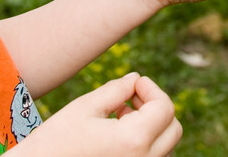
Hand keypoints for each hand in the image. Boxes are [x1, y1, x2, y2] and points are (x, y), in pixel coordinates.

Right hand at [9, 73, 180, 155]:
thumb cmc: (55, 141)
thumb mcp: (85, 107)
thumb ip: (116, 90)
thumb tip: (136, 79)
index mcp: (134, 140)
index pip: (165, 108)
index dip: (151, 89)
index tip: (134, 84)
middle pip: (172, 129)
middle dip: (156, 108)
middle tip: (129, 99)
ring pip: (165, 147)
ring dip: (152, 127)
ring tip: (120, 117)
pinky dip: (146, 146)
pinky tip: (119, 137)